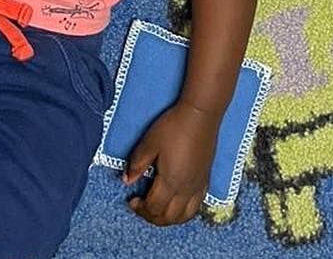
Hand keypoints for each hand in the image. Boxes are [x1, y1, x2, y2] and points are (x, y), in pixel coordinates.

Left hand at [125, 101, 216, 225]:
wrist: (200, 114)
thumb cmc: (173, 126)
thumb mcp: (150, 142)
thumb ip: (137, 163)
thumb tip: (127, 180)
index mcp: (170, 182)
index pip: (154, 207)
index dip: (140, 208)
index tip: (132, 200)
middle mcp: (185, 189)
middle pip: (169, 217)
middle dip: (153, 217)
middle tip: (142, 208)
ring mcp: (198, 186)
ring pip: (185, 216)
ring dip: (169, 219)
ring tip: (159, 209)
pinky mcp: (205, 179)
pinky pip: (197, 206)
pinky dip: (185, 212)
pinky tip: (178, 203)